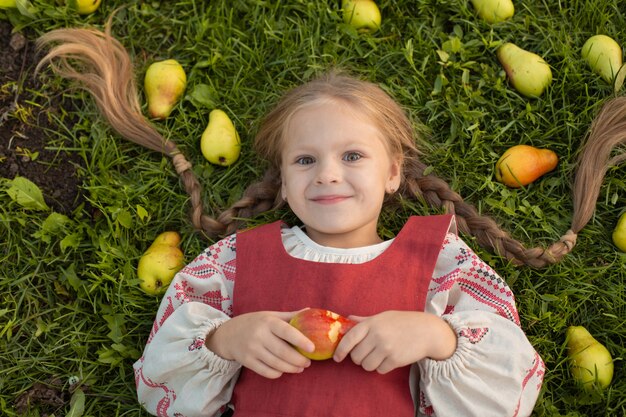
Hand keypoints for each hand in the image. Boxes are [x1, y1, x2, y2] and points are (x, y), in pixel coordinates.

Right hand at [206, 310, 314, 378]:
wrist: (228, 334)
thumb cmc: (254, 323)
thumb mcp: (270, 315)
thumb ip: (290, 316)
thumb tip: (309, 311)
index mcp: (268, 322)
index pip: (287, 331)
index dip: (301, 340)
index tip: (312, 348)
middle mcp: (259, 335)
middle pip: (283, 352)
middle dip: (299, 360)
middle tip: (308, 362)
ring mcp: (252, 349)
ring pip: (277, 364)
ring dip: (292, 368)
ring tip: (300, 368)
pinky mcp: (247, 361)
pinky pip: (267, 372)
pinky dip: (278, 373)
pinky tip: (284, 370)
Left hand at [333, 311, 456, 373]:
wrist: (427, 331)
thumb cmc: (404, 322)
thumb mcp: (383, 317)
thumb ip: (365, 320)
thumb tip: (348, 319)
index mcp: (372, 323)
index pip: (349, 338)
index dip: (340, 350)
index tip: (337, 357)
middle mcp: (377, 335)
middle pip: (356, 356)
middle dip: (358, 358)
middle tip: (367, 353)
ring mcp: (386, 348)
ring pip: (366, 366)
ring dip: (370, 364)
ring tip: (379, 356)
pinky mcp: (395, 360)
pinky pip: (379, 370)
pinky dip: (382, 367)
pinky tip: (389, 358)